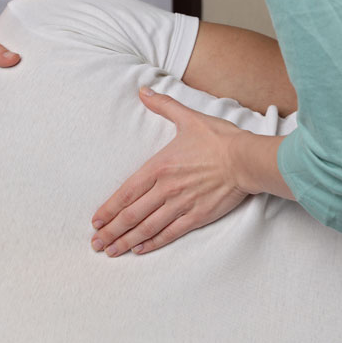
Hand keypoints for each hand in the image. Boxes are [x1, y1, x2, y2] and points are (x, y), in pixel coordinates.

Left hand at [90, 86, 250, 256]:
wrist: (246, 159)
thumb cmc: (218, 138)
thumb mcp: (188, 118)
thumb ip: (163, 106)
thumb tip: (144, 91)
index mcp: (158, 167)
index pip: (126, 193)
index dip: (108, 209)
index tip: (96, 221)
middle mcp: (165, 189)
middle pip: (131, 215)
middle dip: (111, 232)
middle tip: (96, 244)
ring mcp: (180, 205)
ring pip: (147, 227)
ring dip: (127, 241)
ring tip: (112, 251)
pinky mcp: (197, 216)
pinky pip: (169, 233)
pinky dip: (153, 243)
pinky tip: (140, 249)